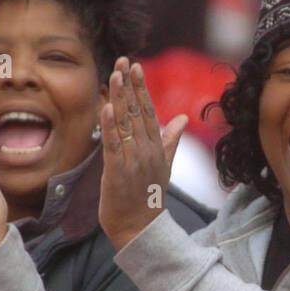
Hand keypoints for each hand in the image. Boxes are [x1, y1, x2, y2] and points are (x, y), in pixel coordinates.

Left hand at [98, 58, 187, 250]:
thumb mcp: (164, 166)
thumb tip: (183, 118)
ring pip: (126, 124)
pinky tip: (106, 108)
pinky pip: (113, 145)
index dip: (142, 88)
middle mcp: (147, 151)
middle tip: (124, 61)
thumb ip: (171, 140)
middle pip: (138, 112)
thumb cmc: (148, 198)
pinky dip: (109, 126)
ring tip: (115, 75)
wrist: (140, 229)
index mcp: (157, 148)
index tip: (136, 67)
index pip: (150, 111)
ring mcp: (133, 161)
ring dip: (120, 98)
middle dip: (130, 86)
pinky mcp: (117, 172)